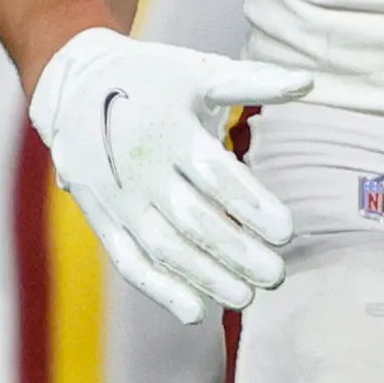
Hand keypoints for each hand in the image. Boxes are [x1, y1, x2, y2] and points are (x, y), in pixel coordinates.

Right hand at [31, 28, 310, 324]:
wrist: (73, 84)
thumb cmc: (153, 78)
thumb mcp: (199, 70)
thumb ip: (253, 82)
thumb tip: (309, 82)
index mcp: (167, 129)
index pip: (216, 175)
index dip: (253, 206)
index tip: (288, 233)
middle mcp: (138, 168)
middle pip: (192, 219)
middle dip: (236, 252)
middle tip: (277, 275)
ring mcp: (115, 196)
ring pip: (161, 246)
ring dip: (204, 277)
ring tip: (246, 298)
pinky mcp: (99, 216)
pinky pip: (127, 258)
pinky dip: (158, 288)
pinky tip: (194, 312)